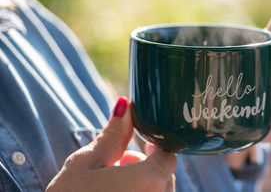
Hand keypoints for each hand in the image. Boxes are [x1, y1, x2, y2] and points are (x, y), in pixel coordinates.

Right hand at [46, 97, 176, 191]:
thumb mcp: (85, 165)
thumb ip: (112, 136)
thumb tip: (124, 105)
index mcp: (148, 180)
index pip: (168, 155)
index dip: (156, 145)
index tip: (144, 141)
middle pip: (165, 175)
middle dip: (147, 164)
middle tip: (122, 161)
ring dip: (144, 182)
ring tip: (114, 181)